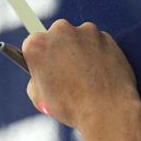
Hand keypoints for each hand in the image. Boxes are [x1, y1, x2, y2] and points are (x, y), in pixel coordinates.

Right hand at [22, 19, 139, 129]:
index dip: (41, 60)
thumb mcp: (40, 99)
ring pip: (79, 38)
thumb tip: (42, 76)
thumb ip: (36, 81)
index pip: (33, 46)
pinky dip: (98, 55)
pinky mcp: (106, 37)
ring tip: (87, 78)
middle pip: (56, 37)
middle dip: (61, 51)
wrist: (107, 109)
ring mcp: (85, 31)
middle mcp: (59, 31)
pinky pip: (98, 44)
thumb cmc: (72, 107)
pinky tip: (100, 74)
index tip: (47, 68)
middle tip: (68, 74)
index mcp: (37, 45)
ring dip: (81, 52)